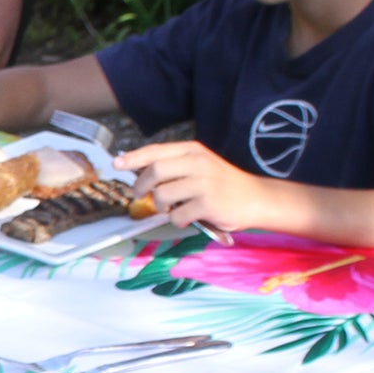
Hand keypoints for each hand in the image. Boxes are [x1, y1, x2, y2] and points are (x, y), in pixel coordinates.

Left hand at [117, 139, 268, 231]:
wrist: (256, 199)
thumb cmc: (223, 184)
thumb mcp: (200, 165)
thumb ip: (174, 166)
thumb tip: (138, 170)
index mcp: (193, 151)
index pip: (156, 151)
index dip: (133, 158)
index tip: (117, 164)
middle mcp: (198, 163)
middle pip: (155, 171)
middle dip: (141, 185)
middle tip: (140, 195)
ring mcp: (203, 183)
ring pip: (162, 195)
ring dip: (161, 206)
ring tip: (172, 208)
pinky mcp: (208, 204)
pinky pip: (177, 215)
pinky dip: (176, 220)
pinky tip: (187, 218)